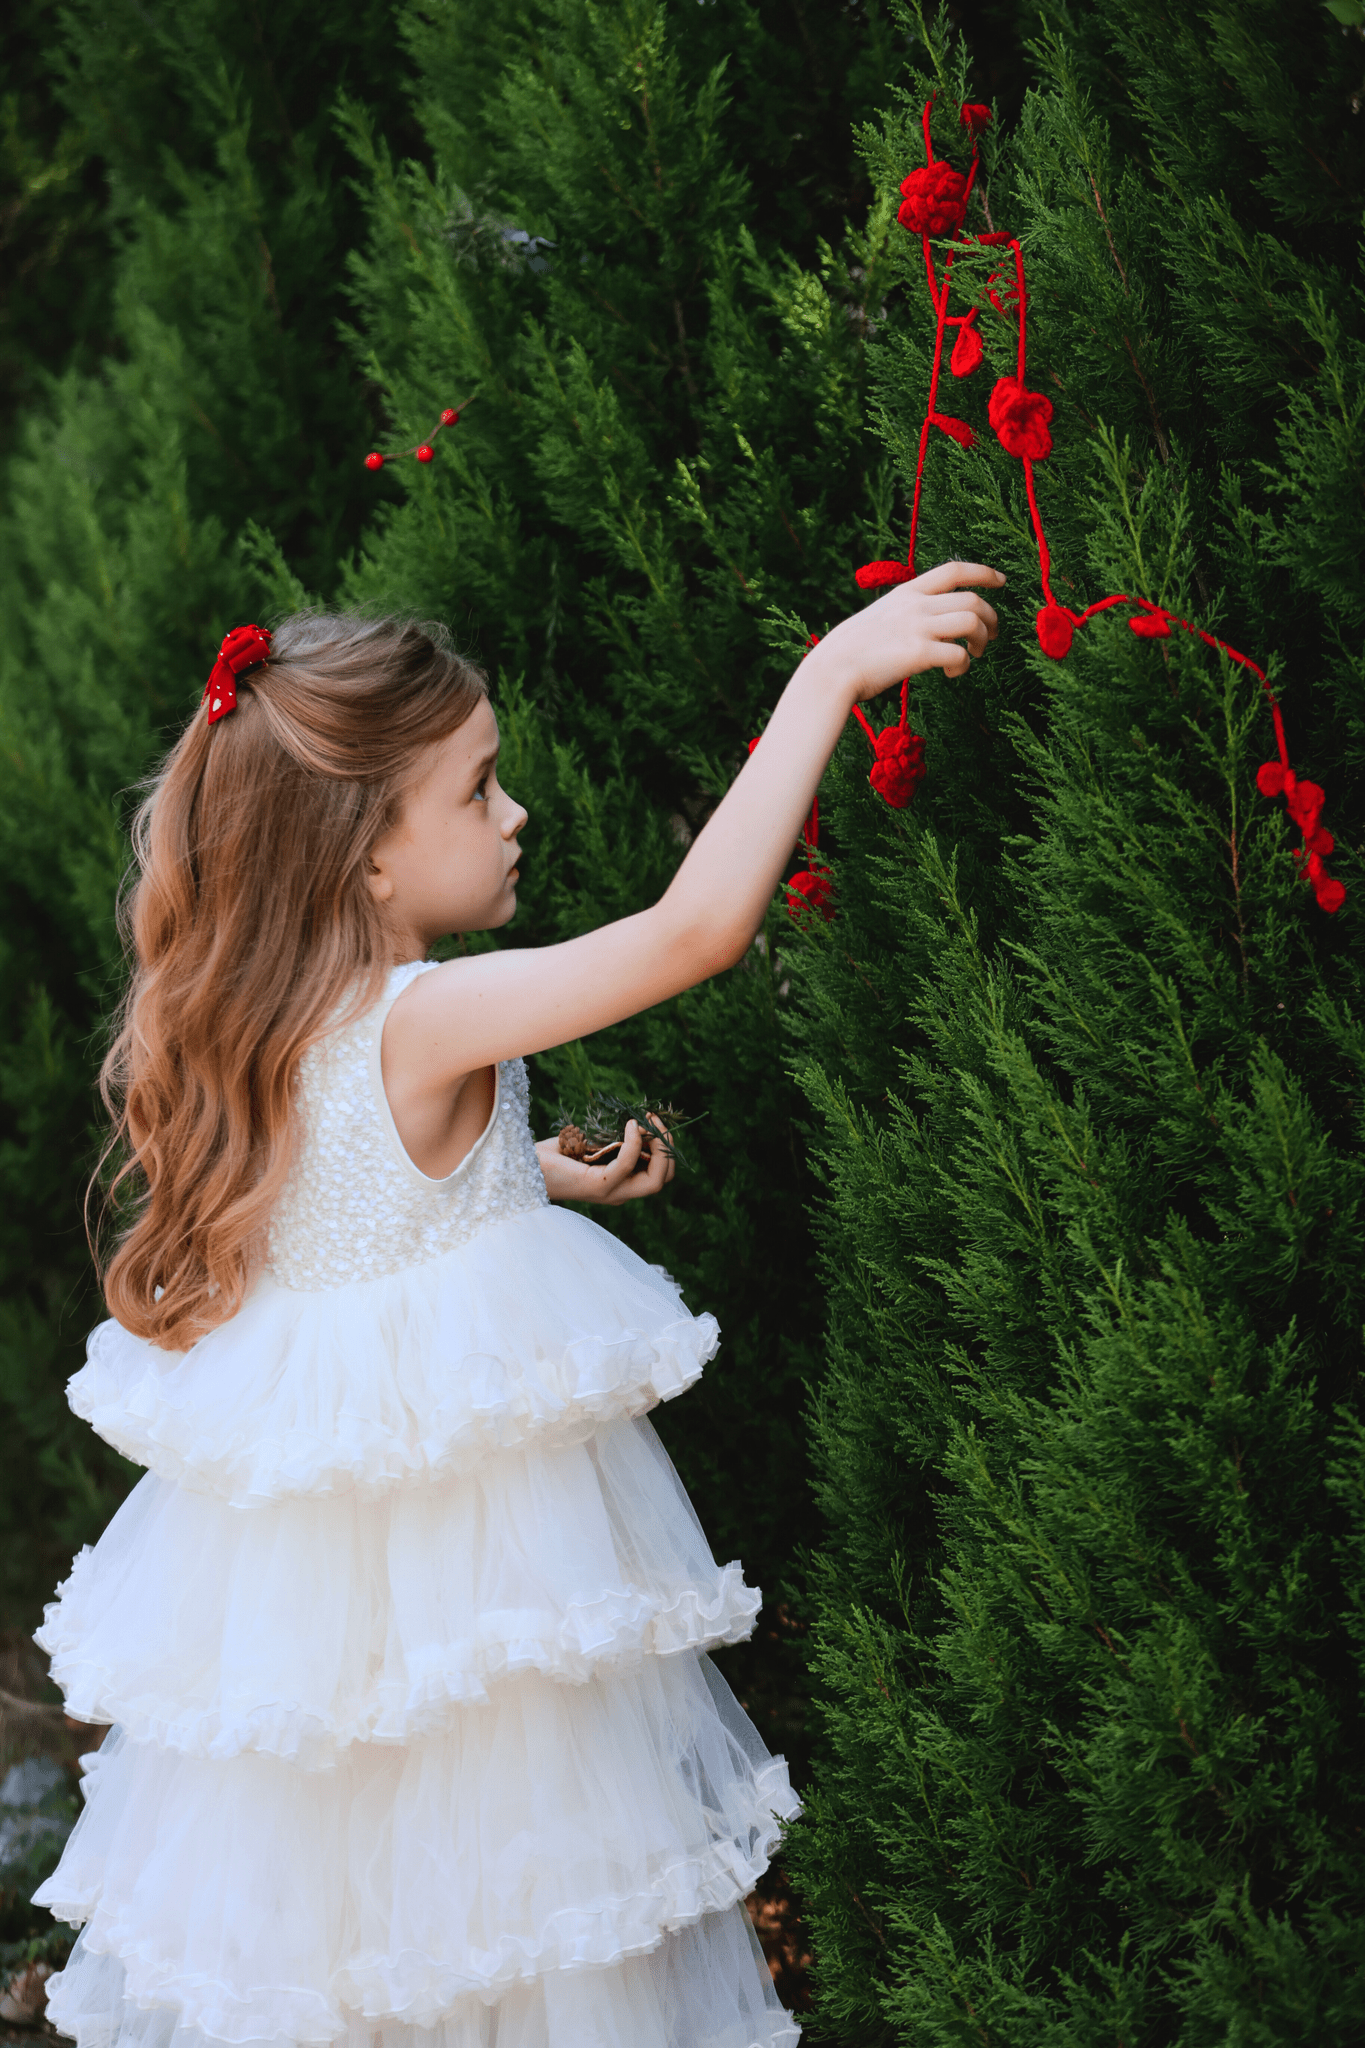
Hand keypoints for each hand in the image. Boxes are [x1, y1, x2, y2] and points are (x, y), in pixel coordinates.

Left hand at [535, 1116, 677, 1206]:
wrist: (522, 1167)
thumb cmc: (552, 1156)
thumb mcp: (589, 1145)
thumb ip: (612, 1140)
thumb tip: (635, 1122)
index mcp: (619, 1185)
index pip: (659, 1175)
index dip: (665, 1149)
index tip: (653, 1122)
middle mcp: (618, 1193)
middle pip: (663, 1179)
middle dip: (668, 1148)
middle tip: (656, 1122)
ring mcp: (609, 1192)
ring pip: (655, 1179)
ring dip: (658, 1146)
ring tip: (647, 1122)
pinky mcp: (597, 1186)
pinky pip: (627, 1165)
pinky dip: (634, 1143)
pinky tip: (630, 1126)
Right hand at [805, 559, 1005, 703]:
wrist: (832, 670)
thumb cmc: (851, 651)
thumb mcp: (880, 617)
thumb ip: (905, 613)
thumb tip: (926, 623)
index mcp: (907, 592)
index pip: (954, 570)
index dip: (983, 573)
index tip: (1001, 581)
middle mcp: (916, 605)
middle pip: (973, 599)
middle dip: (992, 618)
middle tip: (991, 637)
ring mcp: (918, 628)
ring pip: (973, 621)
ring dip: (983, 640)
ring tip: (974, 655)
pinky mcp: (919, 653)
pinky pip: (960, 654)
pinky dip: (964, 665)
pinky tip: (954, 673)